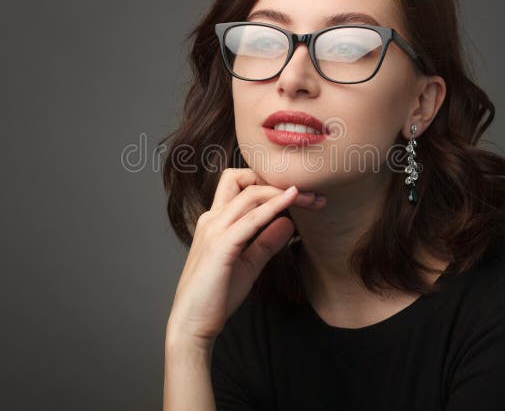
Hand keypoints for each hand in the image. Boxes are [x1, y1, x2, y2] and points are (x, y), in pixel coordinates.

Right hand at [166, 168, 324, 348]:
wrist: (192, 323)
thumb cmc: (216, 296)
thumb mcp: (249, 264)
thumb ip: (266, 242)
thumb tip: (289, 223)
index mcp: (215, 221)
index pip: (238, 183)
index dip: (267, 182)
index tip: (298, 193)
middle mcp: (212, 219)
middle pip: (244, 181)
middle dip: (278, 182)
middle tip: (312, 194)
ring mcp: (215, 230)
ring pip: (250, 195)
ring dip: (283, 193)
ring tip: (310, 198)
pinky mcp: (221, 246)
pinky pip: (251, 219)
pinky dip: (274, 206)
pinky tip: (292, 200)